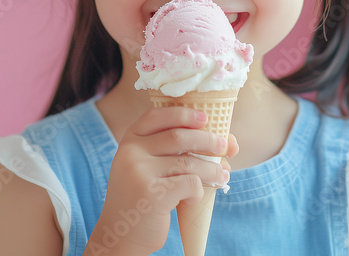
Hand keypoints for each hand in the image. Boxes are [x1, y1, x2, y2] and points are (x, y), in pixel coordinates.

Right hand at [84, 107, 238, 255]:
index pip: (157, 116)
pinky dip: (199, 192)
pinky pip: (190, 184)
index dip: (183, 114)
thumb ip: (175, 152)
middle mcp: (131, 152)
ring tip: (221, 176)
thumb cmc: (143, 197)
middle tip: (223, 147)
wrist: (121, 234)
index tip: (205, 118)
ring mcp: (139, 172)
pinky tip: (192, 199)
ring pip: (189, 162)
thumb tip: (227, 141)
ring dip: (212, 169)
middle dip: (208, 140)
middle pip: (179, 136)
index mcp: (129, 140)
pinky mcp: (152, 194)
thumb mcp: (148, 168)